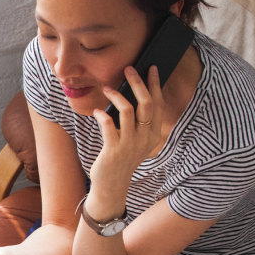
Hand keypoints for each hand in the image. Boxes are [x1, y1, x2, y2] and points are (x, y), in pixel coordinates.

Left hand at [87, 66, 163, 218]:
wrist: (112, 185)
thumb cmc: (122, 159)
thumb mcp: (136, 141)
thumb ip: (138, 122)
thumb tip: (131, 95)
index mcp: (153, 134)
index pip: (158, 104)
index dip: (155, 85)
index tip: (151, 68)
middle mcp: (145, 138)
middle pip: (146, 103)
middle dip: (138, 83)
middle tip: (128, 69)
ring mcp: (130, 144)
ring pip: (128, 111)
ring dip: (116, 96)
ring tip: (107, 88)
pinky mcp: (113, 150)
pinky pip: (108, 125)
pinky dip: (101, 114)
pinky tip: (96, 112)